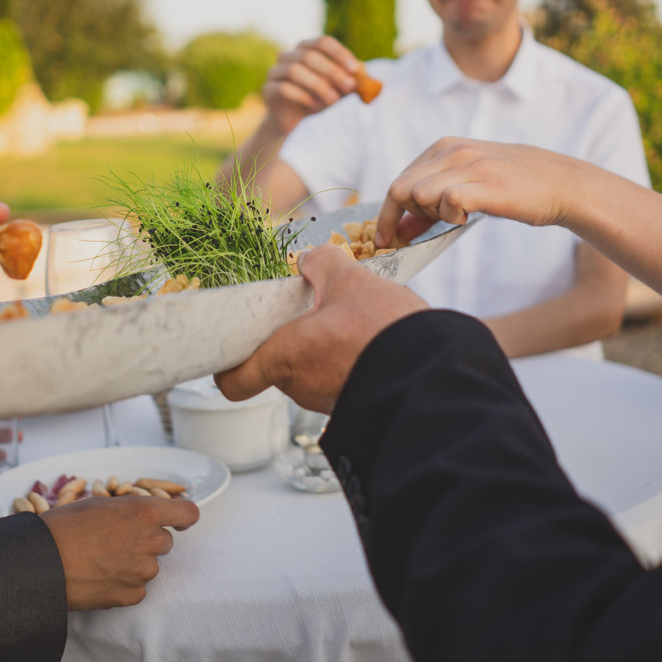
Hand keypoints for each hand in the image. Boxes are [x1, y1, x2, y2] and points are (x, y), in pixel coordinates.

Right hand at [43, 497, 199, 608]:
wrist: (41, 563)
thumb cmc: (63, 528)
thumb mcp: (99, 504)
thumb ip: (129, 511)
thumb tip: (138, 518)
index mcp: (144, 512)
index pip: (188, 513)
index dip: (183, 517)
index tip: (177, 522)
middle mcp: (150, 541)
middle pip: (164, 541)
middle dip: (146, 541)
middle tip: (115, 542)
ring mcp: (143, 571)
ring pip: (149, 566)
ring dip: (133, 564)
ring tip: (100, 561)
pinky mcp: (132, 595)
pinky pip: (137, 588)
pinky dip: (123, 584)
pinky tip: (100, 578)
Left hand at [216, 244, 426, 412]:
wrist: (434, 371)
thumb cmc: (382, 330)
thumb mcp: (350, 280)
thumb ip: (322, 263)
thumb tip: (310, 259)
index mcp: (283, 358)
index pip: (233, 381)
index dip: (227, 365)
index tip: (234, 345)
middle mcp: (300, 386)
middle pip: (276, 364)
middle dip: (289, 337)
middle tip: (305, 308)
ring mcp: (328, 399)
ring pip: (311, 369)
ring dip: (321, 346)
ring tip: (347, 317)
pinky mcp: (357, 402)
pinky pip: (340, 376)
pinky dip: (346, 357)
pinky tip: (368, 334)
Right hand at [262, 36, 362, 134]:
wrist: (291, 121)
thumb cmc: (317, 99)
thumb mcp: (337, 91)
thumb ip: (351, 83)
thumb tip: (369, 80)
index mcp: (306, 49)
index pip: (322, 42)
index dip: (339, 53)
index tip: (355, 69)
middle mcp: (288, 56)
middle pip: (309, 56)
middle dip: (332, 71)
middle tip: (349, 86)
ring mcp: (275, 71)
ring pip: (295, 70)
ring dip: (318, 85)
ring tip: (333, 100)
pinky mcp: (268, 89)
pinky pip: (285, 88)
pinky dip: (304, 96)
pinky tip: (316, 106)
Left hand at [375, 138, 576, 248]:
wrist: (560, 184)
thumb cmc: (512, 187)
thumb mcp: (467, 183)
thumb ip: (432, 200)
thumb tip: (400, 227)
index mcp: (444, 147)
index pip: (398, 182)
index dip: (386, 215)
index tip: (384, 240)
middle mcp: (452, 151)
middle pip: (401, 190)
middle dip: (406, 218)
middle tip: (426, 230)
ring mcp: (469, 165)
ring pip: (419, 196)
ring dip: (431, 216)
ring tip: (456, 217)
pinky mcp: (486, 183)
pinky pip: (448, 202)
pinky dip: (451, 217)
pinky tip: (467, 218)